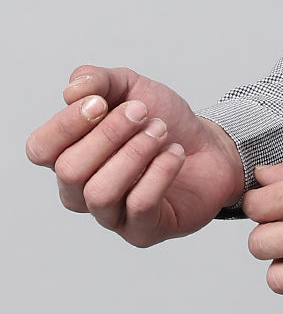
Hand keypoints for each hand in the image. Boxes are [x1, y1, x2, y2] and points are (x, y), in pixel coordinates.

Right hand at [25, 64, 245, 246]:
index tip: (101, 102)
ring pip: (100, 192)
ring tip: (160, 132)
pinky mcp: (141, 231)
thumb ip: (98, 81)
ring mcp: (110, 215)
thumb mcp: (131, 88)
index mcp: (70, 154)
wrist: (210, 147)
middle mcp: (81, 190)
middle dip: (110, 133)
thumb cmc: (162, 120)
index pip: (40, 148)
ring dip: (135, 153)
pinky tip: (174, 153)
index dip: (66, 124)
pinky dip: (160, 171)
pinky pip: (139, 205)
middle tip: (143, 112)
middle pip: (69, 170)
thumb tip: (73, 90)